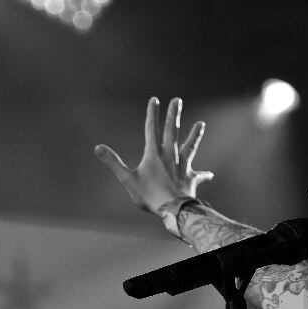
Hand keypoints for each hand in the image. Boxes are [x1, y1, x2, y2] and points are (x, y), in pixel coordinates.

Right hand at [94, 97, 213, 213]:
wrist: (173, 209)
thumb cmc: (149, 195)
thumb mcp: (127, 179)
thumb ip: (113, 163)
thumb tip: (97, 148)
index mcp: (154, 154)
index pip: (152, 129)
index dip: (152, 114)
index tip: (154, 99)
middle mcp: (170, 156)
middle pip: (173, 131)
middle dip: (173, 115)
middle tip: (177, 100)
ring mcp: (182, 166)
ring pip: (189, 147)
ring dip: (195, 135)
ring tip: (201, 124)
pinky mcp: (190, 178)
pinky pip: (198, 175)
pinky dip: (204, 175)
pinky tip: (209, 174)